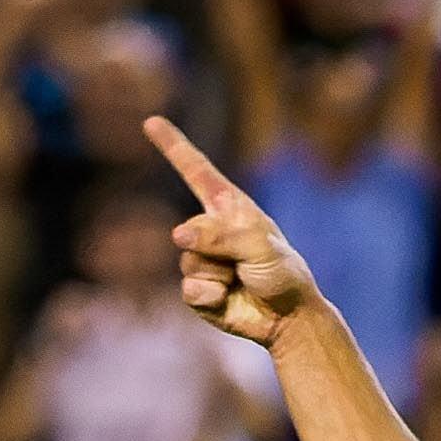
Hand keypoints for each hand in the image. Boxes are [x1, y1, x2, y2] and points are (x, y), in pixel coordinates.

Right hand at [146, 117, 325, 346]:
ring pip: (188, 263)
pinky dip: (212, 298)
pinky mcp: (198, 291)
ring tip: (241, 281)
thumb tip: (177, 235)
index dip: (173, 146)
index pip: (196, 171)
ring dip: (218, 276)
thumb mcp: (260, 246)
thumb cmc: (282, 274)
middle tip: (247, 264)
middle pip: (189, 232)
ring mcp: (202, 260)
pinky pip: (189, 290)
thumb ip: (221, 235)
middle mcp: (211, 230)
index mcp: (229, 208)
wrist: (288, 318)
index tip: (151, 122)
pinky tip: (230, 300)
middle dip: (216, 248)